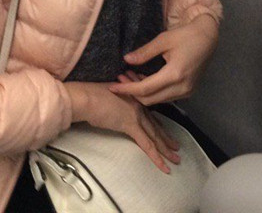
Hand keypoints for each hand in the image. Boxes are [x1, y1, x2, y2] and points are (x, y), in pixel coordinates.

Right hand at [64, 81, 180, 172]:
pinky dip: (156, 157)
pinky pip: (146, 144)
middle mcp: (139, 105)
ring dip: (166, 150)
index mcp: (134, 97)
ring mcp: (137, 115)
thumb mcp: (107, 95)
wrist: (85, 96)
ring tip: (175, 160)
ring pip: (155, 136)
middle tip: (176, 148)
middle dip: (166, 139)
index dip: (158, 125)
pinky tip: (163, 166)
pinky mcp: (131, 125)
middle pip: (155, 125)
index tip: (164, 133)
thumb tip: (113, 109)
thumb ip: (116, 102)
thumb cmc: (89, 95)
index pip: (149, 115)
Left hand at [108, 14, 217, 105]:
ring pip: (157, 100)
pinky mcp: (188, 91)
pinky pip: (166, 97)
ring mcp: (186, 92)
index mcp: (174, 75)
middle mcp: (181, 88)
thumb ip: (144, 52)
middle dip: (132, 92)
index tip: (112, 86)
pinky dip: (153, 92)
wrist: (208, 37)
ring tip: (129, 77)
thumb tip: (126, 60)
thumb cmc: (185, 35)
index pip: (144, 89)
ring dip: (142, 92)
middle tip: (120, 78)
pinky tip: (144, 79)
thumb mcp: (163, 40)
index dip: (126, 89)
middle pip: (149, 99)